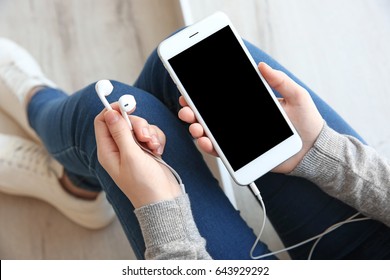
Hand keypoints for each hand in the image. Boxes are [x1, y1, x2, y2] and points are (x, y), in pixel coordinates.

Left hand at [94, 103, 181, 207]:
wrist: (163, 200)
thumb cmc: (144, 184)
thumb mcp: (130, 156)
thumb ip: (120, 133)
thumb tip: (110, 113)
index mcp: (107, 151)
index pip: (102, 121)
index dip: (113, 110)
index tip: (127, 105)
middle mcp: (118, 148)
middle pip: (124, 122)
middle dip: (138, 125)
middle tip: (145, 136)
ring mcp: (133, 150)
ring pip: (140, 127)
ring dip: (150, 133)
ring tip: (154, 148)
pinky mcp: (146, 151)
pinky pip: (151, 134)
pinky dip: (157, 140)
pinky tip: (159, 151)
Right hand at [178, 62, 323, 173]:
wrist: (314, 151)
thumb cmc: (308, 123)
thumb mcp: (297, 96)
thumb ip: (280, 81)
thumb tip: (261, 65)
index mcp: (248, 105)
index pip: (221, 99)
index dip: (202, 95)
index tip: (189, 90)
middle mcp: (239, 121)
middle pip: (209, 115)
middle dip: (192, 111)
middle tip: (187, 109)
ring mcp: (238, 138)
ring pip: (210, 133)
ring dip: (197, 128)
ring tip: (195, 126)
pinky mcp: (242, 154)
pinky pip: (221, 151)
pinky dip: (209, 146)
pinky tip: (205, 141)